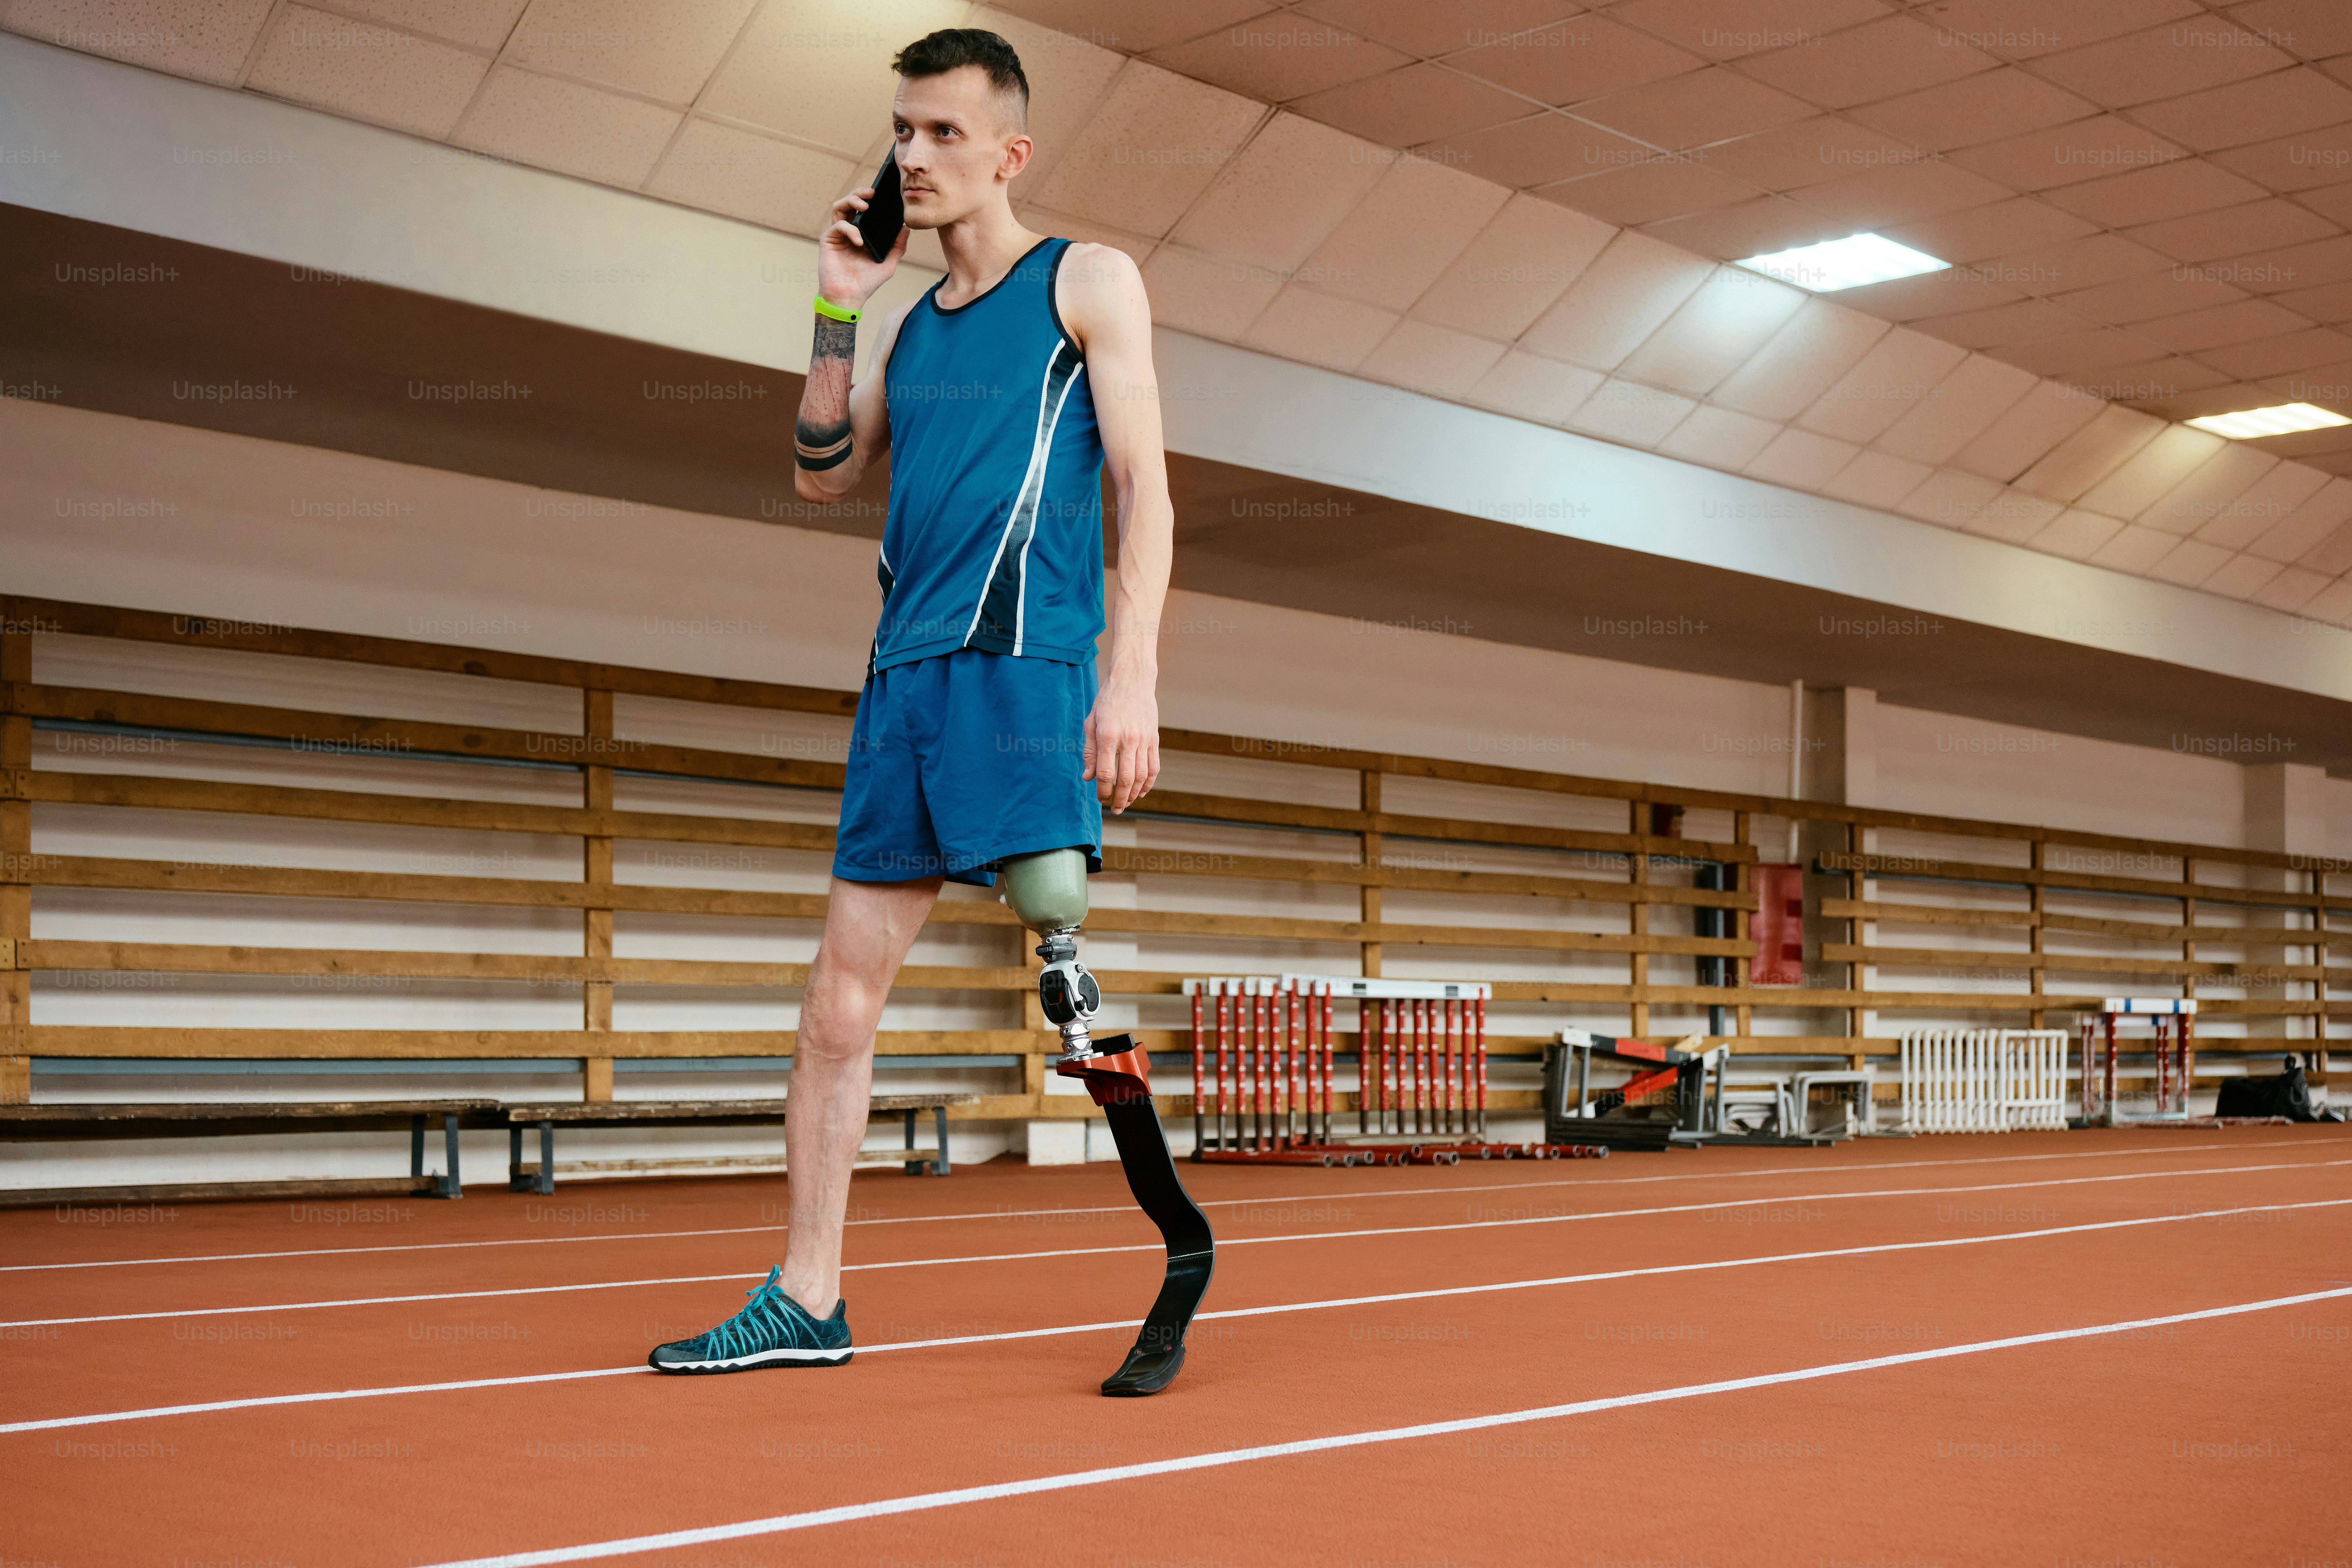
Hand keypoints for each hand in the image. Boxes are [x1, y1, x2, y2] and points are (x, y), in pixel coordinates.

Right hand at [817, 186, 906, 308]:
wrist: (849, 297)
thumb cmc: (866, 283)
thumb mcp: (888, 263)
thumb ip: (897, 245)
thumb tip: (907, 227)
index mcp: (862, 233)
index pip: (864, 209)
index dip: (870, 198)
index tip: (882, 193)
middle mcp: (848, 231)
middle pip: (850, 202)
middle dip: (860, 193)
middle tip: (872, 192)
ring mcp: (837, 234)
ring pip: (839, 207)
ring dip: (851, 201)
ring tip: (865, 206)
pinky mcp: (828, 240)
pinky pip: (838, 225)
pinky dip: (850, 229)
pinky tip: (859, 240)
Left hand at [1084, 676, 1159, 814]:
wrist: (1132, 681)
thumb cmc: (1107, 702)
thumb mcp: (1091, 723)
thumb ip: (1089, 751)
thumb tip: (1087, 777)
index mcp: (1108, 735)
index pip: (1105, 772)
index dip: (1102, 790)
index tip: (1100, 798)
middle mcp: (1128, 739)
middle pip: (1126, 779)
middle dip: (1119, 799)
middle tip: (1115, 809)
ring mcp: (1144, 740)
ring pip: (1142, 777)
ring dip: (1134, 795)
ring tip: (1126, 804)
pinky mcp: (1154, 740)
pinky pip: (1154, 768)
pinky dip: (1148, 784)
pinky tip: (1141, 792)